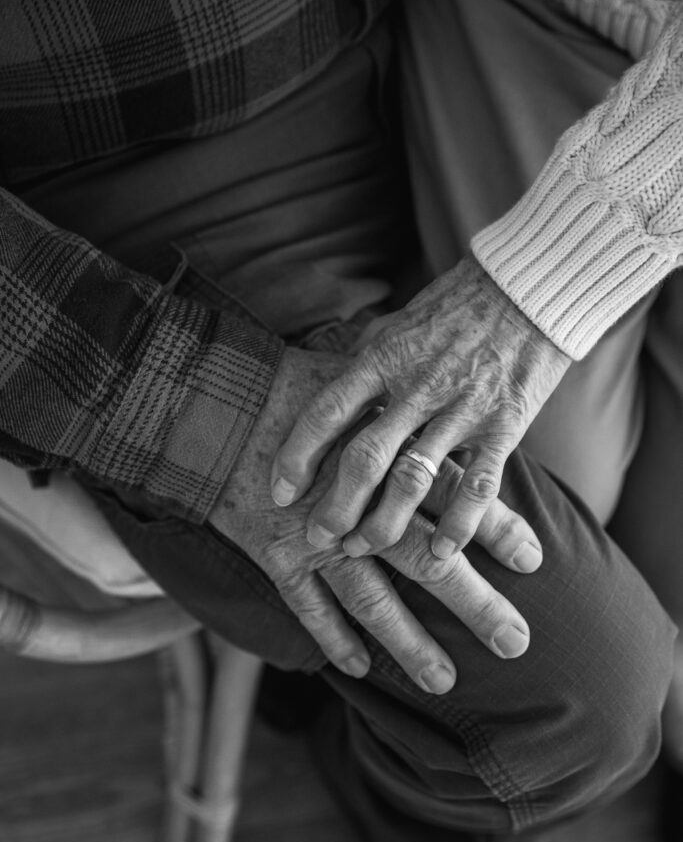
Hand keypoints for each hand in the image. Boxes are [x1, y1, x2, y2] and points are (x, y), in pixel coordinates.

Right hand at [209, 347, 542, 693]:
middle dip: (474, 604)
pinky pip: (308, 606)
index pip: (454, 497)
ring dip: (408, 643)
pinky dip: (331, 637)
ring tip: (443, 681)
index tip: (535, 560)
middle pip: (425, 561)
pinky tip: (357, 669)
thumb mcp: (360, 382)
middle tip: (516, 642)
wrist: (215, 404)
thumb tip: (457, 404)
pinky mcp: (276, 555)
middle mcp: (358, 506)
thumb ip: (409, 406)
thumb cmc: (293, 388)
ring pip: (371, 599)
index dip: (496, 529)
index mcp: (386, 460)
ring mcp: (315, 538)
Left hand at [270, 255, 569, 559]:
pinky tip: (440, 553)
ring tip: (362, 548)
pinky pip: (478, 485)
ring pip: (414, 480)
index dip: (297, 455)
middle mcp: (418, 385)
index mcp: (385, 357)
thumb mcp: (397, 323)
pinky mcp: (505, 425)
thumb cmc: (456, 306)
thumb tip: (324, 383)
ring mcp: (462, 408)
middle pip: (364, 458)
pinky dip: (458, 525)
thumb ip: (364, 359)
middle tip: (318, 537)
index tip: (279, 490)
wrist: (531, 288)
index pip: (327, 411)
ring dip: (384, 523)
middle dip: (336, 506)